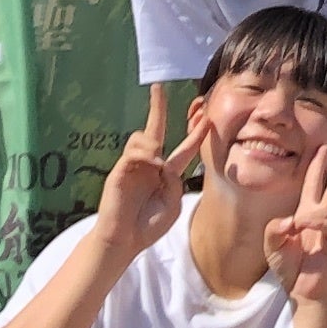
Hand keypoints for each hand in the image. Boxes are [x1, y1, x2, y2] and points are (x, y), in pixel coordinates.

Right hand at [97, 84, 202, 261]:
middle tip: (159, 87)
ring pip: (144, 137)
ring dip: (153, 144)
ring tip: (157, 163)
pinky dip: (144, 155)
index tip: (206, 117)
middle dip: (158, 107)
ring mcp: (134, 165)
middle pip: (156, 129)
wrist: (125, 240)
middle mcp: (150, 164)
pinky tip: (149, 165)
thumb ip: (174, 183)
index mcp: (167, 173)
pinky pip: (133, 152)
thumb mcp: (173, 205)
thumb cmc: (149, 226)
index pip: (184, 148)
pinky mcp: (119, 170)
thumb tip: (164, 163)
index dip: (196, 133)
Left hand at [263, 133, 326, 307]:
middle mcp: (322, 216)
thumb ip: (275, 227)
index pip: (315, 183)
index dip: (318, 164)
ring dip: (311, 212)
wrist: (303, 291)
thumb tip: (294, 220)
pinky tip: (302, 227)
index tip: (324, 146)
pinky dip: (315, 221)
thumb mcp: (272, 244)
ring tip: (298, 229)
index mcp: (306, 212)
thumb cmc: (290, 267)